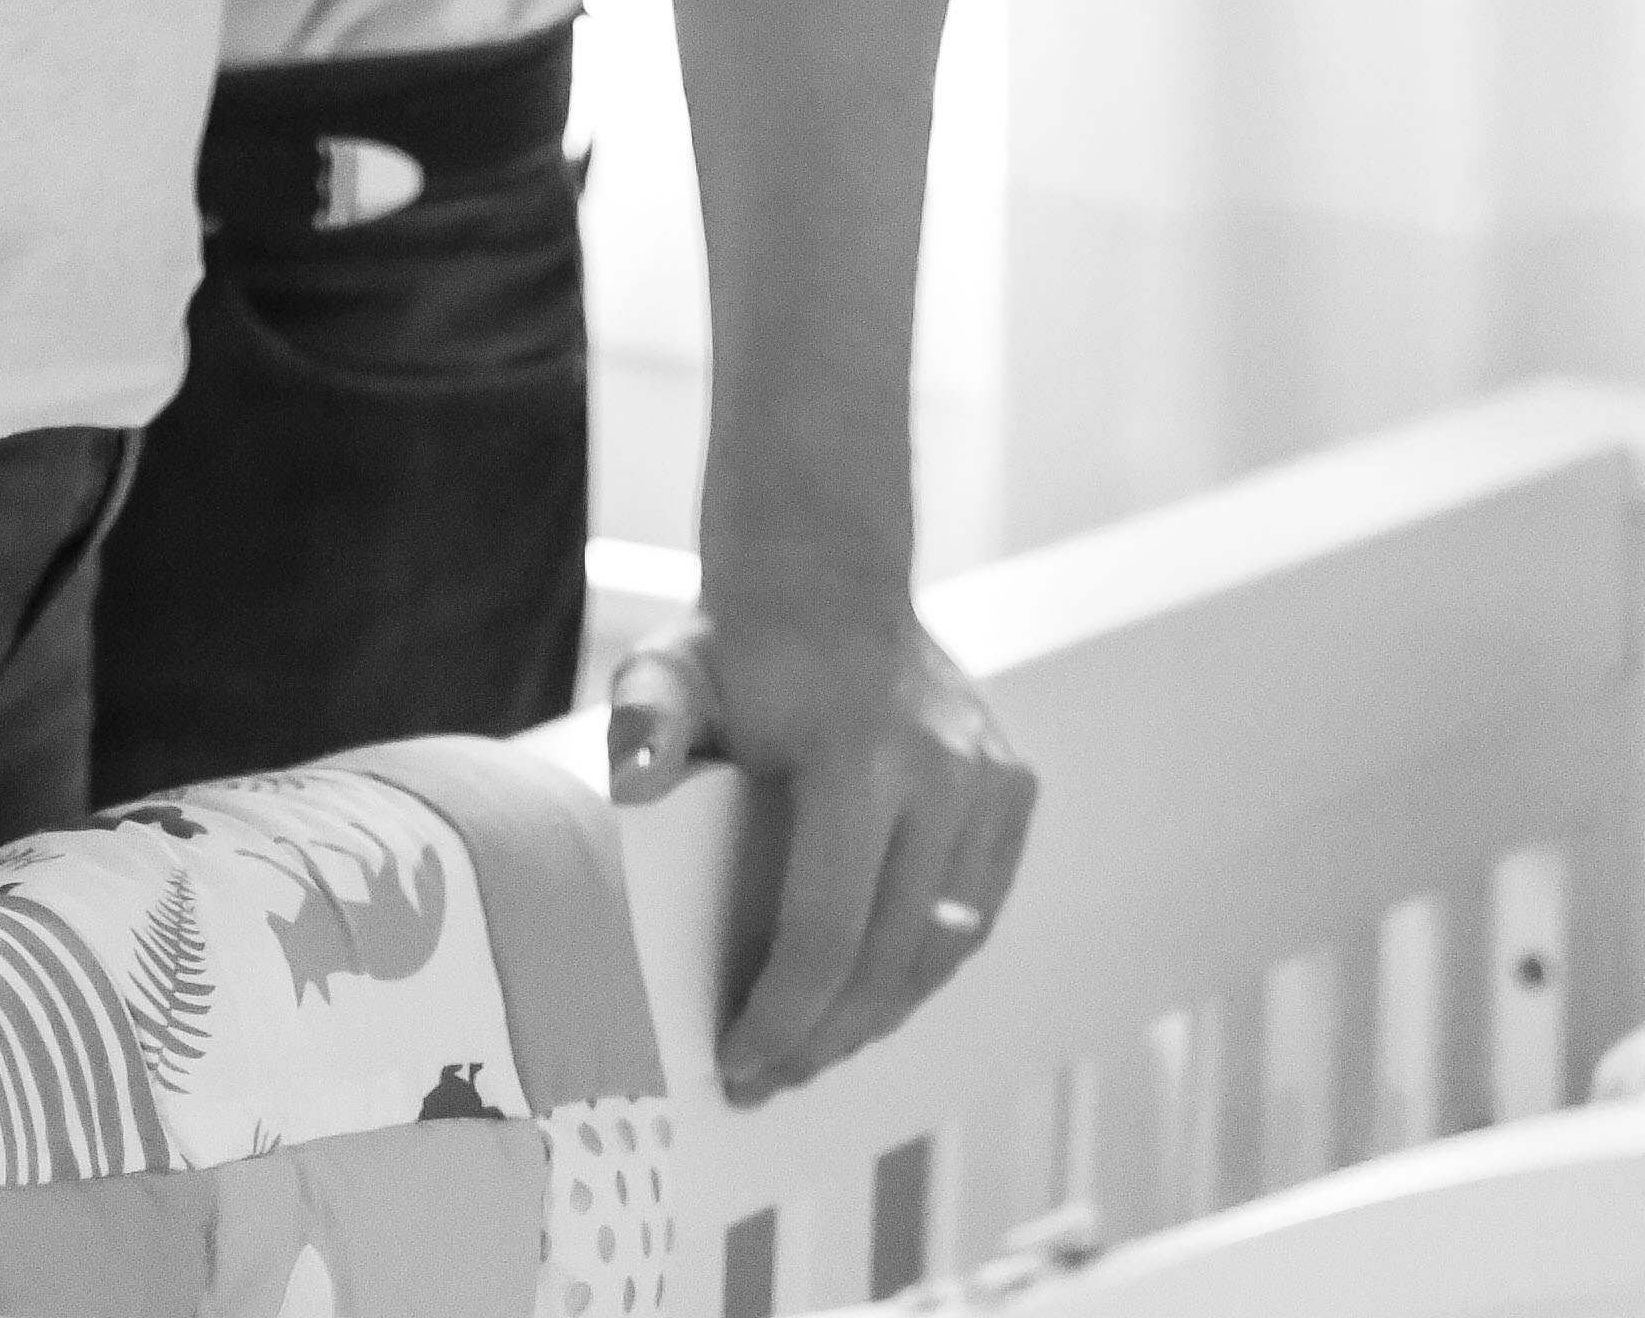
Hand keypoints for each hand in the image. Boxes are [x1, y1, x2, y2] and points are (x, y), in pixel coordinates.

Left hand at [603, 595, 1035, 1098]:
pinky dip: (928, 964)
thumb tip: (630, 783)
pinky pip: (977, 911)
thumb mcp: (669, 667)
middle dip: (827, 1037)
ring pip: (946, 948)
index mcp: (860, 752)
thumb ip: (647, 721)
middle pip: (891, 959)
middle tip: (768, 1078)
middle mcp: (942, 770)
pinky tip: (874, 990)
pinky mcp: (1013, 785)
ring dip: (882, 1014)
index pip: (828, 932)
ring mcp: (989, 778)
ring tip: (816, 1045)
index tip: (738, 1063)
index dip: (784, 1017)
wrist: (825, 565)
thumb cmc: (738, 638)